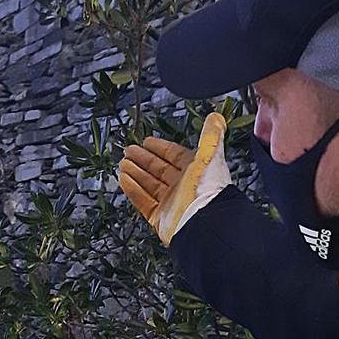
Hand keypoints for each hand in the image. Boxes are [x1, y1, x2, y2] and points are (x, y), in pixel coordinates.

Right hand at [118, 113, 230, 244]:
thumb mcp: (210, 155)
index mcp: (194, 170)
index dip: (160, 147)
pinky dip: (132, 190)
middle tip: (129, 150)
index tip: (146, 141)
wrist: (203, 221)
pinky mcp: (158, 217)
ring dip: (135, 172)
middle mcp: (181, 186)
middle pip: (157, 169)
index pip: (173, 155)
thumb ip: (211, 135)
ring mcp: (169, 202)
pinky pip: (142, 200)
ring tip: (122, 162)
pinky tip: (123, 179)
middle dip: (142, 159)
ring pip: (148, 183)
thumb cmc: (207, 187)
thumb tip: (216, 116)